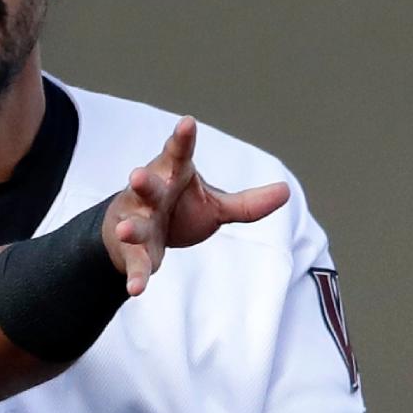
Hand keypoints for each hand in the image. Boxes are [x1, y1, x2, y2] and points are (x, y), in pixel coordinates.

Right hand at [102, 116, 289, 295]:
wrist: (137, 235)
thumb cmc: (178, 210)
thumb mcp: (214, 206)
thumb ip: (247, 204)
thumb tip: (286, 190)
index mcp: (172, 175)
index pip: (177, 154)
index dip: (182, 139)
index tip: (187, 123)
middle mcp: (151, 195)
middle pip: (148, 187)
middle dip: (143, 182)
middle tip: (138, 175)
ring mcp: (137, 222)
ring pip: (134, 224)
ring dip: (131, 228)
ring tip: (126, 230)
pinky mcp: (133, 251)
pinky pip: (135, 263)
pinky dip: (136, 276)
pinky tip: (136, 290)